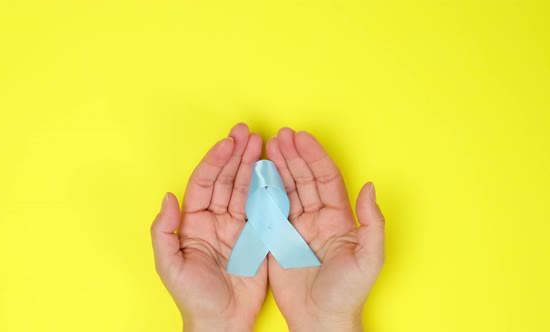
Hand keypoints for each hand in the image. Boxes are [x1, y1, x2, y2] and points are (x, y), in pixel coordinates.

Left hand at [151, 123, 265, 331]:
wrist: (222, 321)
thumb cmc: (193, 297)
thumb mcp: (169, 266)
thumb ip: (165, 231)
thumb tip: (168, 197)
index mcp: (194, 223)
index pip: (205, 183)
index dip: (215, 162)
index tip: (227, 143)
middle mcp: (216, 219)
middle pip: (226, 179)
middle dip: (236, 155)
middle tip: (247, 132)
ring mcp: (238, 226)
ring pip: (245, 188)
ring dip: (252, 165)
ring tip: (261, 143)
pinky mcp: (257, 236)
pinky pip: (263, 208)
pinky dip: (268, 188)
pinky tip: (273, 169)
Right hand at [266, 128, 384, 331]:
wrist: (320, 320)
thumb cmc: (348, 293)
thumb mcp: (369, 259)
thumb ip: (373, 223)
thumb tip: (369, 187)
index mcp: (339, 218)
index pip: (326, 179)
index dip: (314, 157)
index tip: (301, 138)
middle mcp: (317, 217)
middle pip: (304, 178)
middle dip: (293, 155)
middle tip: (280, 135)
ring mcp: (296, 227)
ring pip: (286, 189)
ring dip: (279, 167)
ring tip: (267, 145)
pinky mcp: (277, 238)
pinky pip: (269, 209)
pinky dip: (263, 190)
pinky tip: (257, 173)